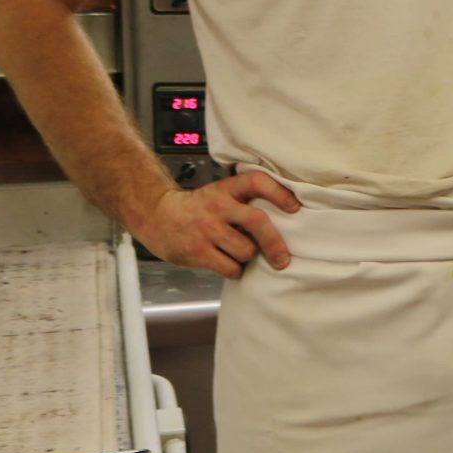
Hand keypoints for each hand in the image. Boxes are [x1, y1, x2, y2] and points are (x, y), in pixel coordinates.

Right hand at [132, 170, 301, 278]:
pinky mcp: (198, 251)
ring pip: (246, 250)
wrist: (156, 216)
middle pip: (258, 222)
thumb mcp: (219, 194)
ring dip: (248, 257)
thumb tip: (282, 219)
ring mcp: (207, 230)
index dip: (279, 193)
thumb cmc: (197, 208)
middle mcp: (219, 207)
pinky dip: (234, 270)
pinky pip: (230, 267)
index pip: (257, 181)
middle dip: (275, 243)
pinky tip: (228, 264)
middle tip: (283, 258)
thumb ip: (243, 201)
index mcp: (226, 189)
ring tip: (239, 253)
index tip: (295, 208)